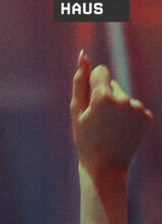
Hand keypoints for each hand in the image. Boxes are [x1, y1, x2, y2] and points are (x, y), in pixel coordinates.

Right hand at [71, 53, 152, 174]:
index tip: (91, 103)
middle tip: (99, 123)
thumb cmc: (85, 140)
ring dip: (117, 108)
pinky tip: (121, 132)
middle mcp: (124, 99)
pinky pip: (135, 108)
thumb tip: (83, 55)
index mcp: (103, 97)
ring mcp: (138, 109)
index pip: (101, 71)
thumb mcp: (76, 111)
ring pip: (124, 97)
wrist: (105, 168)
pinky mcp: (147, 117)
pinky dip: (128, 117)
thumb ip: (79, 81)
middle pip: (113, 85)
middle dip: (105, 98)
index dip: (93, 85)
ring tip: (110, 129)